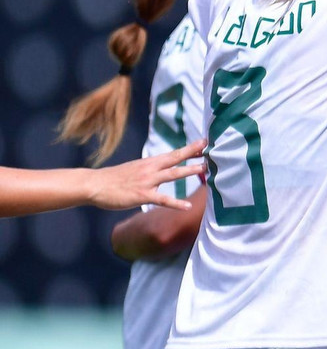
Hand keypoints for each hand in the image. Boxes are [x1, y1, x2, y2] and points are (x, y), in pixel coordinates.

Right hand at [88, 139, 207, 210]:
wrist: (94, 184)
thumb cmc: (114, 179)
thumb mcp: (135, 169)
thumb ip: (151, 170)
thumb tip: (164, 170)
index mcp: (149, 162)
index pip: (173, 153)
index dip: (190, 148)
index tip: (205, 142)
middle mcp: (150, 169)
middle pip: (175, 158)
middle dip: (193, 153)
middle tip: (210, 149)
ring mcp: (147, 181)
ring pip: (172, 174)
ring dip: (189, 170)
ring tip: (205, 169)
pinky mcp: (141, 195)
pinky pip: (162, 200)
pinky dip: (175, 203)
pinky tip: (187, 207)